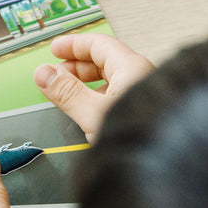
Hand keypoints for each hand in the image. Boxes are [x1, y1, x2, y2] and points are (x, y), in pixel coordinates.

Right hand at [34, 33, 153, 141]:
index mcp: (131, 68)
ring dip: (84, 84)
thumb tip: (45, 75)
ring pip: (109, 81)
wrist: (162, 162)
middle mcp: (140, 77)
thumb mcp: (91, 112)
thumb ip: (65, 92)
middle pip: (103, 62)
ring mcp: (142, 94)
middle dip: (75, 66)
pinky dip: (94, 98)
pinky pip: (114, 96)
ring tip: (66, 93)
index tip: (56, 49)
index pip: (98, 44)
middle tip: (56, 72)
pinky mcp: (140, 111)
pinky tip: (86, 110)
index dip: (73, 45)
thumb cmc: (141, 135)